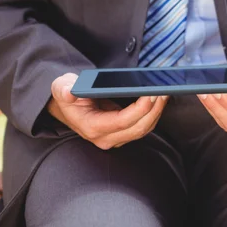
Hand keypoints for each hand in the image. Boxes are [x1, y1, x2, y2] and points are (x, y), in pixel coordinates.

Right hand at [48, 73, 167, 149]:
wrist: (68, 107)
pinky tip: (159, 99)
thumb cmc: (67, 96)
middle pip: (137, 128)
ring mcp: (115, 138)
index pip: (122, 122)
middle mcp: (105, 137)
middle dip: (154, 110)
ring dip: (157, 112)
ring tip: (165, 92)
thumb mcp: (61, 88)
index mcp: (92, 127)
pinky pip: (143, 127)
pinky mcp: (123, 134)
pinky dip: (153, 113)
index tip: (151, 94)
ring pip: (143, 129)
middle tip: (163, 91)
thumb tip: (68, 91)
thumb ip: (64, 89)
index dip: (139, 109)